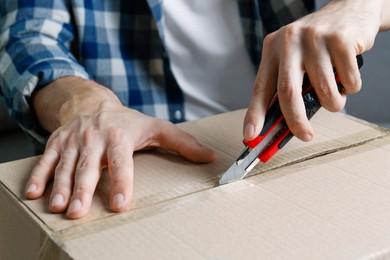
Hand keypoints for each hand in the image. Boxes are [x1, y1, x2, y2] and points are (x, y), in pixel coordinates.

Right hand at [24, 77, 215, 218]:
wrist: (93, 103)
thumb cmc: (128, 122)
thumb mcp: (156, 128)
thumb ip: (183, 143)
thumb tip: (209, 157)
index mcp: (119, 136)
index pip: (121, 161)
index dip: (120, 182)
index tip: (120, 203)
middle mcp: (94, 138)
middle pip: (88, 167)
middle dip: (83, 190)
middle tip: (79, 212)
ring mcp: (73, 141)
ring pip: (65, 166)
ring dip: (60, 187)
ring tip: (59, 208)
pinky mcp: (57, 142)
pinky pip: (46, 160)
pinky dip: (39, 175)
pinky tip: (35, 193)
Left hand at [243, 0, 387, 141]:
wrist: (349, 10)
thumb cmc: (317, 44)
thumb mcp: (294, 59)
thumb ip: (286, 86)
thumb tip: (280, 124)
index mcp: (272, 49)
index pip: (260, 87)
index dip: (255, 114)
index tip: (251, 136)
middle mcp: (289, 42)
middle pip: (287, 91)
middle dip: (295, 120)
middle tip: (305, 135)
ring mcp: (314, 38)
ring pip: (323, 90)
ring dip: (333, 103)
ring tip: (335, 95)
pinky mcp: (340, 39)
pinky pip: (348, 81)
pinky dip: (350, 88)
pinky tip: (346, 75)